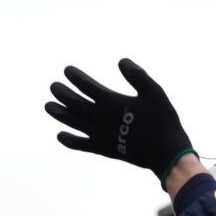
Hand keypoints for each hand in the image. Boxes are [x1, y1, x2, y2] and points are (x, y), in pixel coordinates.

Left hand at [45, 58, 196, 181]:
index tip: (67, 70)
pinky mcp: (104, 149)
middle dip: (62, 93)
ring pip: (73, 123)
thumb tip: (121, 61)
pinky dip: (69, 140)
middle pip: (74, 103)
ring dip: (59, 114)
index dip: (75, 77)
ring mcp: (101, 135)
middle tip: (53, 87)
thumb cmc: (164, 121)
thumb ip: (137, 75)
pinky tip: (60, 136)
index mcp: (112, 102)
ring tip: (48, 107)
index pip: (86, 86)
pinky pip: (81, 145)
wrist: (167, 154)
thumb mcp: (155, 92)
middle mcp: (101, 118)